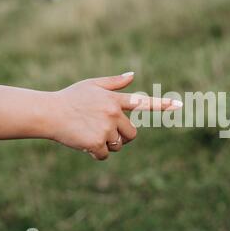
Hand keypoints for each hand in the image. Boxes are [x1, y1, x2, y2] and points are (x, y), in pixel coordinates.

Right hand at [48, 72, 179, 159]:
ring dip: (107, 145)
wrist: (49, 113)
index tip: (180, 106)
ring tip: (90, 134)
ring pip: (119, 145)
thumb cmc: (70, 98)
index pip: (144, 103)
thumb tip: (133, 75)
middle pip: (132, 134)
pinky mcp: (97, 142)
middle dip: (121, 137)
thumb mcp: (91, 85)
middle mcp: (114, 113)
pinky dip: (96, 153)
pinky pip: (105, 154)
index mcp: (115, 100)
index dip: (163, 105)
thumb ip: (114, 83)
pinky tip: (83, 143)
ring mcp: (106, 128)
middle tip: (104, 132)